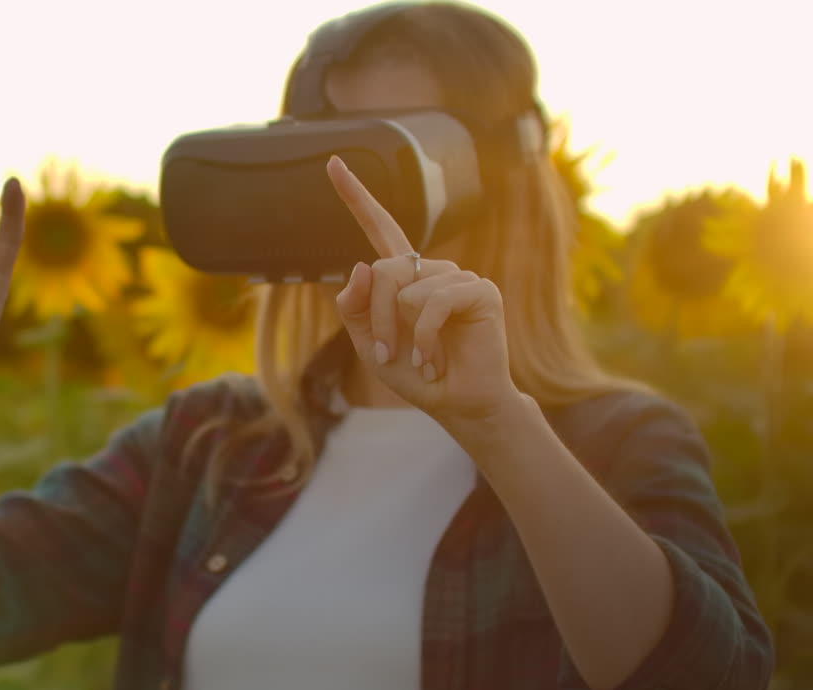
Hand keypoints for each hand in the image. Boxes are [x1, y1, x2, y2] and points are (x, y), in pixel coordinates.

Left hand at [326, 155, 519, 423]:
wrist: (457, 404)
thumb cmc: (416, 374)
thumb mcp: (369, 344)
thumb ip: (354, 308)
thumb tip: (361, 266)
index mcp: (404, 276)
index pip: (379, 227)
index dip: (356, 195)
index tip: (333, 162)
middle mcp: (432, 269)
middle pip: (382, 271)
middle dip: (377, 319)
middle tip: (389, 354)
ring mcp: (459, 277)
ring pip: (406, 289)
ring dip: (404, 335)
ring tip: (425, 359)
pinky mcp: (480, 291)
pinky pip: (432, 303)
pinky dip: (424, 338)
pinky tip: (435, 360)